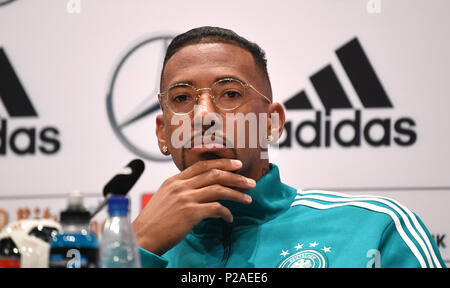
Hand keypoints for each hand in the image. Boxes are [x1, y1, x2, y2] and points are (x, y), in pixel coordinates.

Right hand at [132, 158, 254, 255]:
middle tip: (250, 182)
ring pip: (218, 189)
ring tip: (248, 199)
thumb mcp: (164, 197)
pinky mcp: (190, 213)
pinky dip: (226, 212)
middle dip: (236, 177)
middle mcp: (180, 186)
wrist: (143, 236)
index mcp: (174, 180)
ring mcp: (185, 198)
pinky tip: (229, 218)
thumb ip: (181, 190)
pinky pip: (216, 208)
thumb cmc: (154, 221)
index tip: (237, 164)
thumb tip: (200, 189)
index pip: (202, 165)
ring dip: (236, 194)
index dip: (222, 163)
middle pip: (214, 174)